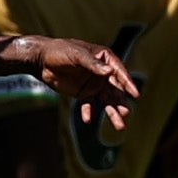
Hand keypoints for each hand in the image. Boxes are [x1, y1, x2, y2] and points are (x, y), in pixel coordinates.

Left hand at [0, 33, 138, 121]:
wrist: (41, 60)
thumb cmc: (60, 51)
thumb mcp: (76, 55)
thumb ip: (92, 64)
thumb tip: (109, 72)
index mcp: (104, 58)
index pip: (119, 72)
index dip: (127, 83)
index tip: (135, 94)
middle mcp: (102, 73)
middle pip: (115, 89)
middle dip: (121, 103)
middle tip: (126, 114)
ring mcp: (94, 84)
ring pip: (106, 100)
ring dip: (112, 112)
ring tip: (120, 126)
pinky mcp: (83, 93)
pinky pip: (89, 105)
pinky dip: (89, 112)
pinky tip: (87, 119)